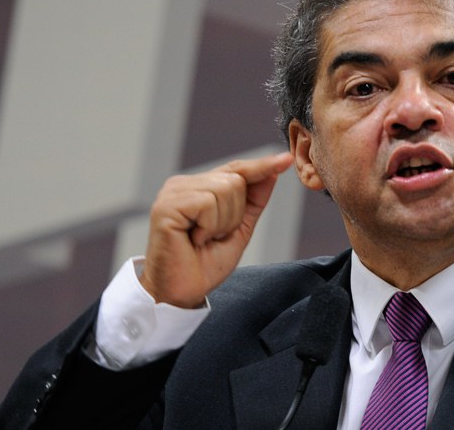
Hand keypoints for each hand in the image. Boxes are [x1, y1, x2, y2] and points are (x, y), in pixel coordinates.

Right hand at [139, 152, 293, 307]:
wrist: (182, 293)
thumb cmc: (205, 264)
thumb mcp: (239, 229)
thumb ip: (253, 201)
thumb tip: (272, 173)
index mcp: (198, 187)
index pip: (236, 169)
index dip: (262, 166)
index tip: (286, 160)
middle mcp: (183, 184)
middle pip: (236, 179)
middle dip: (235, 214)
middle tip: (213, 236)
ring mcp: (173, 193)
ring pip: (225, 189)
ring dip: (222, 222)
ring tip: (202, 238)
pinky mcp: (167, 205)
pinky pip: (208, 203)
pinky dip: (210, 226)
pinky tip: (193, 239)